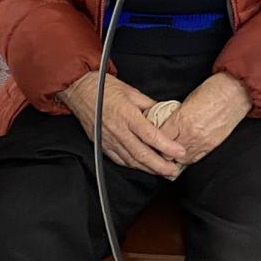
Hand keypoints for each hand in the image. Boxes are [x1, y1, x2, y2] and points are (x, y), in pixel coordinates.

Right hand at [61, 71, 187, 176]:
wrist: (80, 90)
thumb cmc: (105, 88)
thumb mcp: (132, 92)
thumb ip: (149, 105)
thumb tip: (164, 114)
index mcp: (127, 115)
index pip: (151, 136)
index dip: (167, 146)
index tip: (180, 152)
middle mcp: (118, 130)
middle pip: (142, 154)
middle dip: (160, 166)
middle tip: (174, 171)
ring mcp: (108, 140)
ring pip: (131, 160)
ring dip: (148, 168)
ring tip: (162, 172)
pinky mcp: (102, 145)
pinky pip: (119, 160)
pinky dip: (133, 165)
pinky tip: (142, 167)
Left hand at [158, 72, 251, 165]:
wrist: (236, 91)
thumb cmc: (213, 89)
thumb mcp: (188, 99)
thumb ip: (176, 115)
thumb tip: (166, 124)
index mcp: (182, 119)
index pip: (159, 137)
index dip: (153, 139)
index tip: (151, 137)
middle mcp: (190, 134)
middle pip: (167, 152)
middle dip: (161, 151)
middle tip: (157, 148)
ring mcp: (202, 142)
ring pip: (180, 160)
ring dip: (173, 157)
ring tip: (170, 153)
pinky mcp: (212, 146)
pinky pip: (194, 159)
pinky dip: (186, 158)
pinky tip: (183, 154)